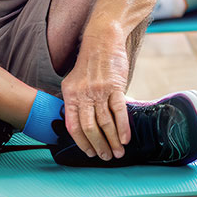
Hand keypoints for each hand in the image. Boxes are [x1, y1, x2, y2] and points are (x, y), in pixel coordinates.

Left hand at [59, 33, 131, 160]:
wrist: (103, 40)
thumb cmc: (90, 62)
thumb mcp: (75, 81)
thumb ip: (76, 101)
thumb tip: (81, 124)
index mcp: (70, 94)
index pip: (73, 126)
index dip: (81, 143)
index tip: (90, 152)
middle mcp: (83, 94)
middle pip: (90, 128)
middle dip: (99, 146)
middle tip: (106, 156)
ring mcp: (99, 91)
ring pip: (105, 123)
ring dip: (113, 141)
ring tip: (118, 152)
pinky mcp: (115, 86)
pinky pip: (119, 111)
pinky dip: (123, 128)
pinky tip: (126, 138)